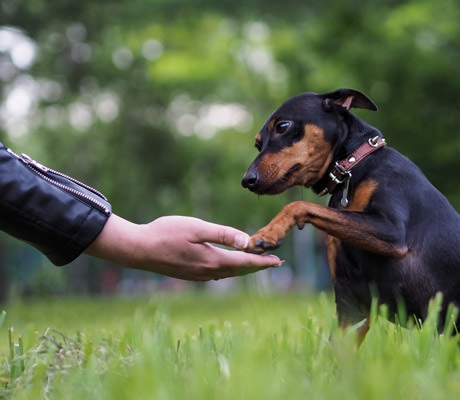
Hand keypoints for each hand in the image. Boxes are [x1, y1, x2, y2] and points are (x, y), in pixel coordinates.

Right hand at [86, 214, 282, 280]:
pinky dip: (230, 269)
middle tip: (275, 263)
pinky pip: (218, 274)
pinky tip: (230, 266)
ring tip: (257, 263)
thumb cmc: (165, 233)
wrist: (138, 250)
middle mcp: (208, 272)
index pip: (245, 262)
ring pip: (229, 273)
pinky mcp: (190, 275)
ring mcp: (198, 276)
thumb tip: (247, 241)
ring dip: (244, 268)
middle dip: (258, 267)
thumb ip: (223, 234)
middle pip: (240, 270)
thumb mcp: (197, 228)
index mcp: (213, 261)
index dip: (262, 261)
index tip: (278, 261)